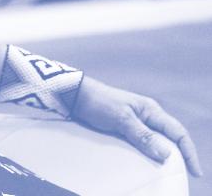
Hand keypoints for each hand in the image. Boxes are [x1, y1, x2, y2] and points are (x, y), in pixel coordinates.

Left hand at [72, 76, 201, 176]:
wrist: (76, 96)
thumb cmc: (99, 102)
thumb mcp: (121, 119)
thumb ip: (143, 136)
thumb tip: (166, 154)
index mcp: (150, 110)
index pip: (178, 132)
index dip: (189, 151)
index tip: (195, 171)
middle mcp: (147, 116)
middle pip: (170, 138)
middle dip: (178, 155)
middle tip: (183, 175)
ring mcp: (136, 122)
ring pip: (156, 142)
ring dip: (162, 155)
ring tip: (166, 172)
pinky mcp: (125, 128)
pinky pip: (142, 143)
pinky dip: (147, 154)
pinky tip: (146, 164)